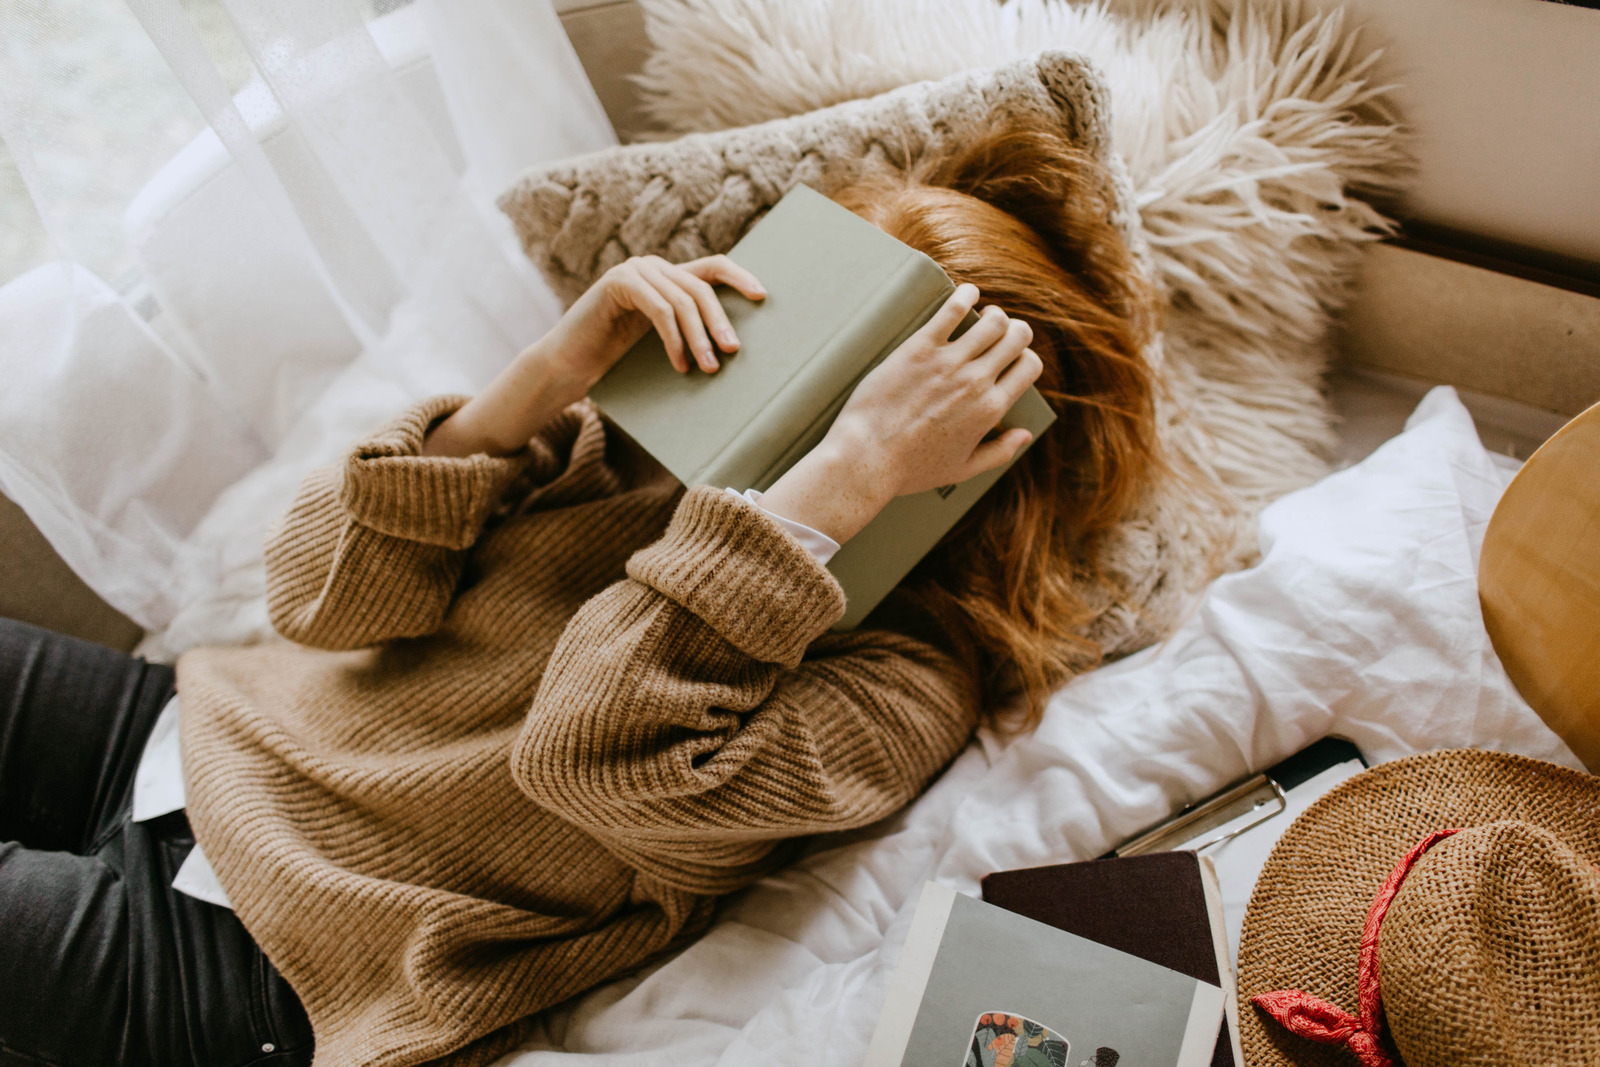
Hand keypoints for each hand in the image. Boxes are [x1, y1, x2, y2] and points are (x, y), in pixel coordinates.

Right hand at [555, 254, 766, 380]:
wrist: (567, 365)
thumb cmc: (616, 359)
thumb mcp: (662, 340)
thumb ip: (689, 329)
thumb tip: (734, 342)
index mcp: (667, 276)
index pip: (712, 267)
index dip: (740, 277)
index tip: (762, 297)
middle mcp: (653, 267)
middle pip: (701, 287)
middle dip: (720, 320)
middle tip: (732, 351)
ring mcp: (634, 271)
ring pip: (682, 300)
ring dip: (699, 337)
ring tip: (708, 367)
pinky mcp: (617, 283)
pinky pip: (659, 309)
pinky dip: (673, 338)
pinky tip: (679, 364)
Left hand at [759, 283, 1041, 543]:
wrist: (867, 457)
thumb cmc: (911, 469)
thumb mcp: (962, 469)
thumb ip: (999, 452)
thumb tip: (1024, 436)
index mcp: (990, 409)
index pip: (1029, 366)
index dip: (1026, 358)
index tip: (1014, 357)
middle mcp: (976, 382)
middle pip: (1016, 337)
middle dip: (1016, 331)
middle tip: (1004, 332)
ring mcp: (948, 362)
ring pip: (992, 321)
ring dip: (994, 314)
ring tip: (985, 314)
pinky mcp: (918, 349)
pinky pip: (951, 311)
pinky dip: (965, 295)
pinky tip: (967, 292)